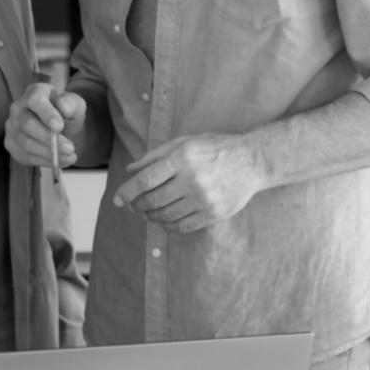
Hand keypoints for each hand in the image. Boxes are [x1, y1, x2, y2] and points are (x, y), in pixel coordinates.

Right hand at [5, 83, 85, 168]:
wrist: (62, 129)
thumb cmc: (67, 113)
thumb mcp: (76, 105)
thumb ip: (71, 103)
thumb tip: (64, 109)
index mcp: (35, 92)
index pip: (35, 100)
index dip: (46, 114)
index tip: (59, 127)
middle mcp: (18, 108)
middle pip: (28, 124)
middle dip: (49, 139)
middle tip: (70, 148)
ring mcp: (12, 127)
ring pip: (26, 143)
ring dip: (49, 153)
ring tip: (70, 155)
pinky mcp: (12, 144)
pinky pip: (25, 156)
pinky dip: (44, 161)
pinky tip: (60, 160)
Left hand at [112, 134, 264, 231]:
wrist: (251, 161)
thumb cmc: (215, 149)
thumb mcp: (185, 143)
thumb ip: (156, 156)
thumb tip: (131, 170)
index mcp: (182, 158)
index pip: (145, 180)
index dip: (127, 192)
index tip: (117, 200)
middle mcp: (192, 180)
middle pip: (152, 200)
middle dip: (137, 205)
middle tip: (134, 205)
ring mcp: (203, 199)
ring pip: (165, 216)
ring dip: (151, 216)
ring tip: (148, 212)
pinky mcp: (213, 214)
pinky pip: (182, 226)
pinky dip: (168, 225)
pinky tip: (165, 218)